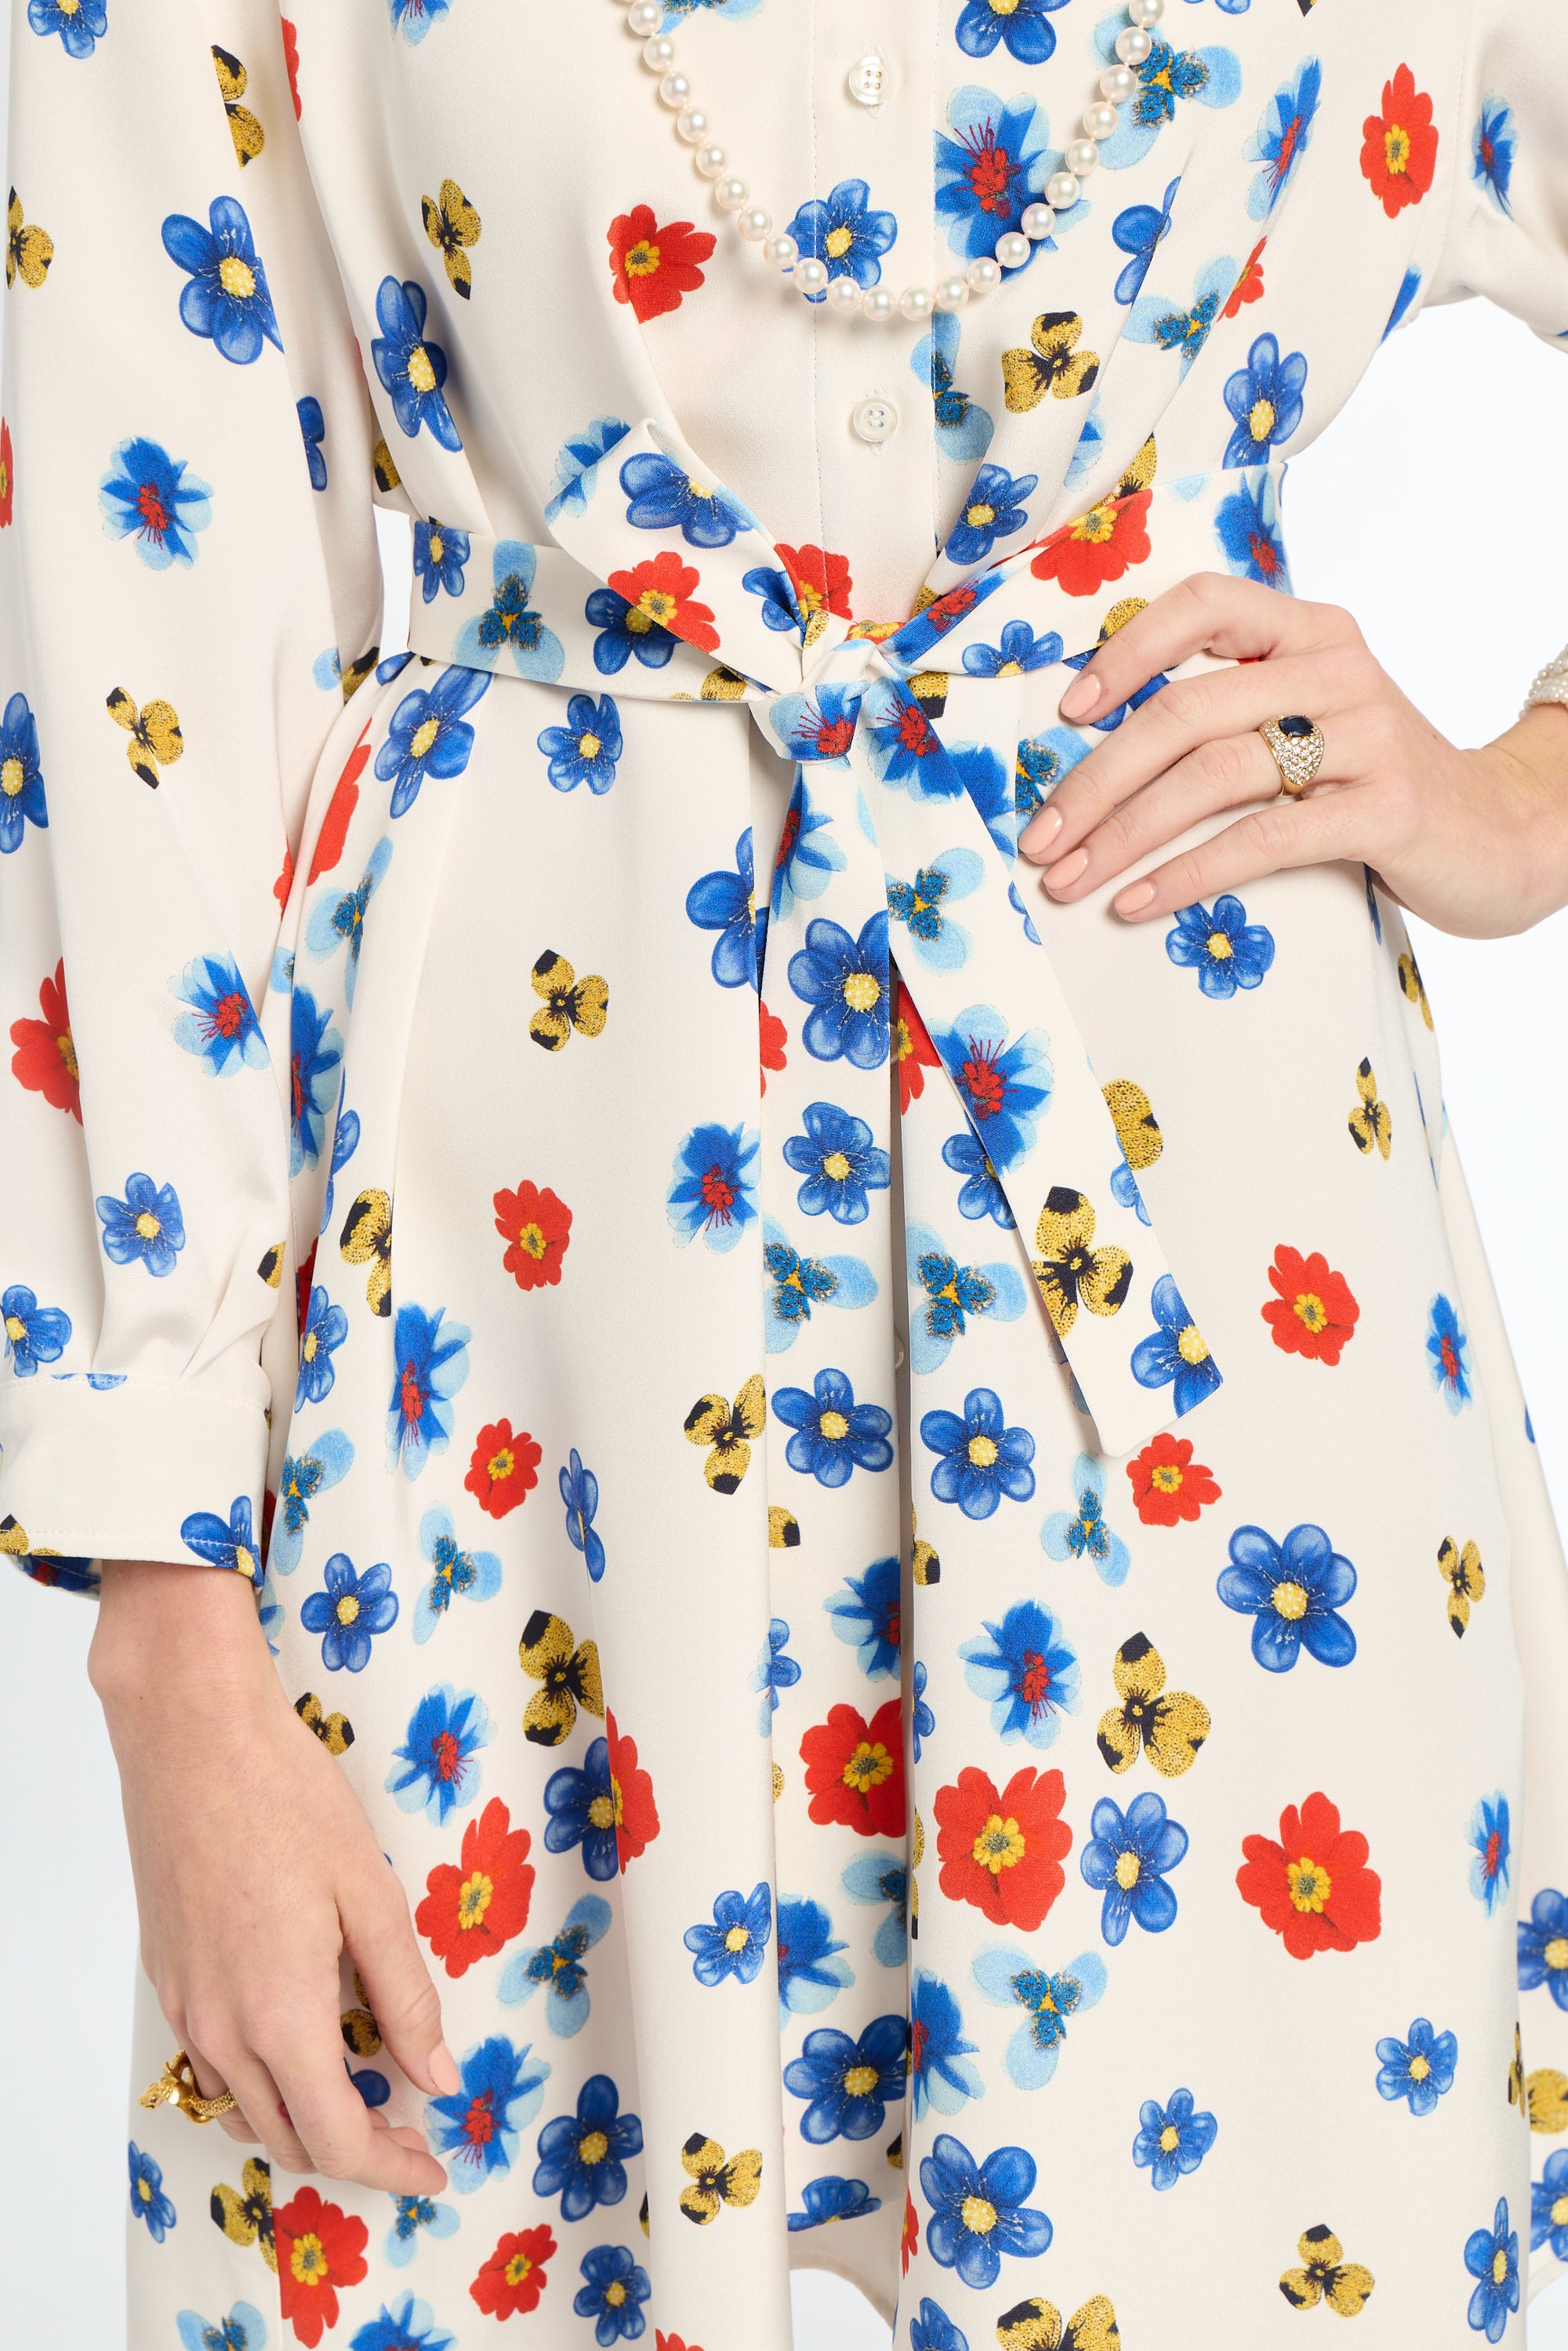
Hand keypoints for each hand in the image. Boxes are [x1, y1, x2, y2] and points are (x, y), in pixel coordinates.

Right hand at [90, 1558, 454, 2194]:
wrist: (192, 1737)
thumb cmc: (289, 1799)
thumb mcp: (370, 1895)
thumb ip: (405, 1997)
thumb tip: (437, 2077)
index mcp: (282, 2016)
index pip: (340, 2139)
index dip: (393, 2168)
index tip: (435, 2169)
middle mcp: (223, 2028)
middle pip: (290, 2135)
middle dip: (355, 2150)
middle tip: (413, 2129)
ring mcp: (185, 2005)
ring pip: (245, 2104)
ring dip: (305, 2116)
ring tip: (364, 2088)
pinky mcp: (167, 1974)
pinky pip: (215, 2059)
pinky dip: (262, 2075)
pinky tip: (302, 2033)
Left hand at [1017, 571, 1567, 939]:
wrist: (1500, 832)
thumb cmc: (1375, 782)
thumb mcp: (1310, 720)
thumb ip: (1234, 708)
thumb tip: (1100, 744)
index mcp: (1311, 630)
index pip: (1203, 603)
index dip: (1127, 650)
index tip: (1069, 712)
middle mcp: (1337, 668)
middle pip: (1185, 710)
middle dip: (1096, 780)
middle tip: (1039, 838)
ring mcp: (1367, 736)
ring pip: (1212, 775)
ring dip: (1123, 834)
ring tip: (1069, 879)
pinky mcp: (1384, 809)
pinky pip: (1261, 840)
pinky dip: (1187, 875)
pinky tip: (1138, 904)